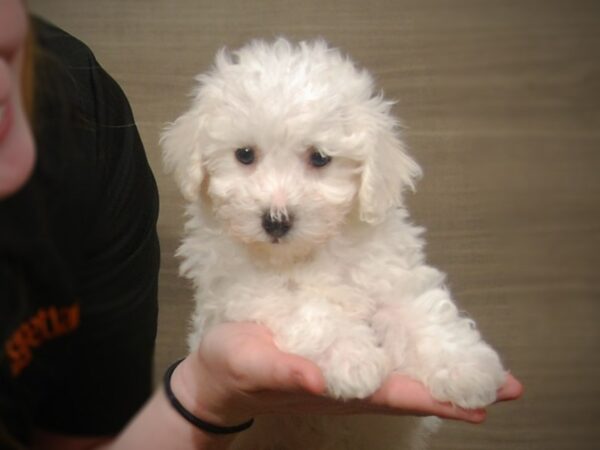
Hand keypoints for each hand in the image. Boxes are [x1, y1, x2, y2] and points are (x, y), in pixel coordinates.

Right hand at [171, 322, 522, 426]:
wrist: (222, 370)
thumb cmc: (235, 365)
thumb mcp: (253, 363)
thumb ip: (285, 371)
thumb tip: (319, 378)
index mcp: (335, 387)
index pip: (394, 395)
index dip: (437, 398)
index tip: (480, 402)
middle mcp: (351, 384)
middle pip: (413, 389)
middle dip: (460, 389)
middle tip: (510, 387)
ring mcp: (349, 371)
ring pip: (407, 375)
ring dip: (447, 374)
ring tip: (490, 374)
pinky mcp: (342, 355)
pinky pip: (389, 356)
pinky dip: (419, 354)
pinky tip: (435, 347)